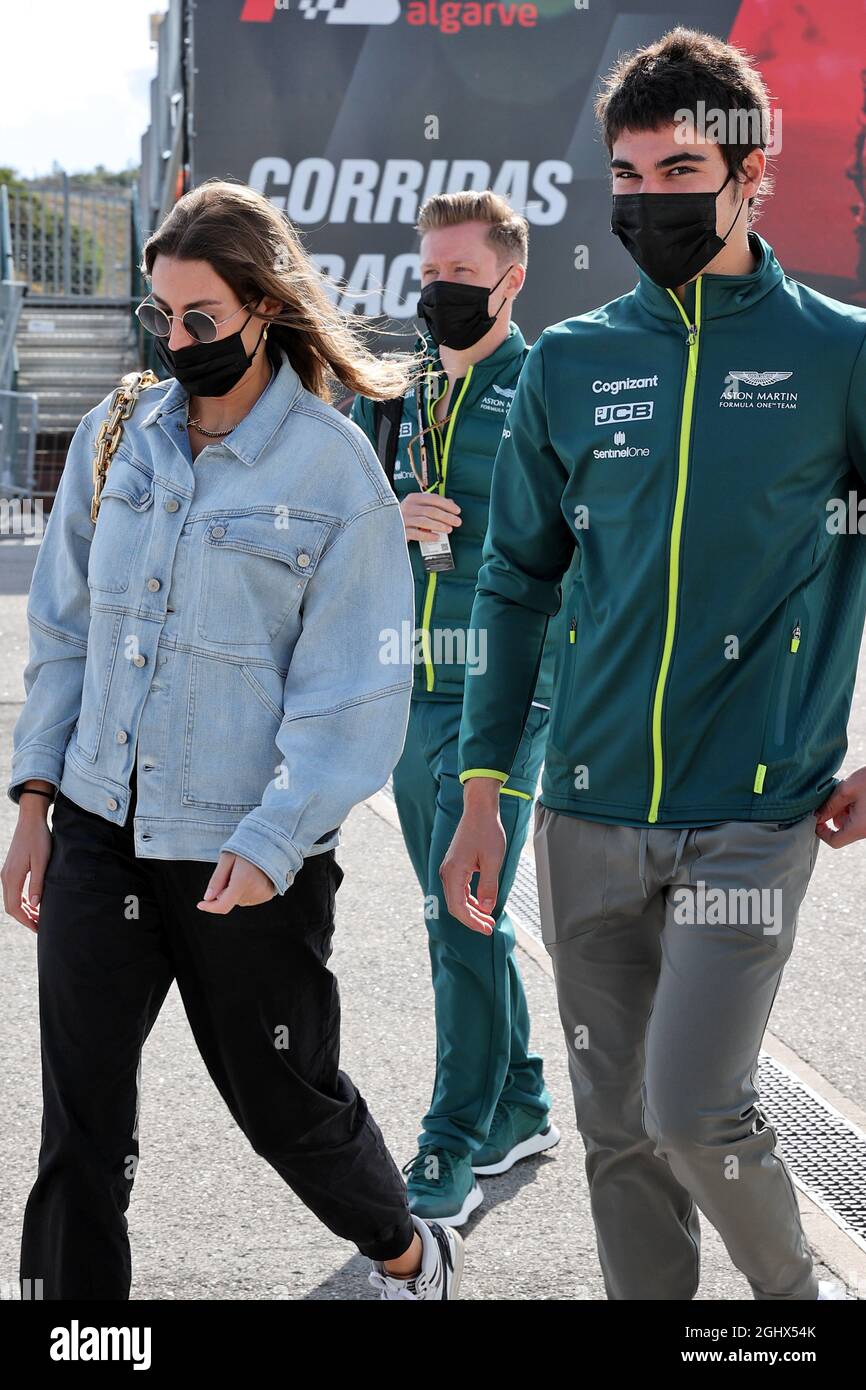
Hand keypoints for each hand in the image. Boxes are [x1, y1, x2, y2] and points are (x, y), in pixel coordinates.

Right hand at [1, 806, 52, 932]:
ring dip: (24, 910)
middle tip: (40, 927)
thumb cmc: (39, 839)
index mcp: (12, 877)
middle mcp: (6, 877)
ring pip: (12, 899)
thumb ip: (37, 884)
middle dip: (25, 919)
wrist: (30, 821)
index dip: (26, 920)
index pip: (14, 907)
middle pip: (11, 906)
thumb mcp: (42, 862)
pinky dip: (22, 901)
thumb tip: (34, 906)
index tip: (38, 929)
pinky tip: (34, 903)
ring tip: (39, 918)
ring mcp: (7, 873)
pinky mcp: (11, 870)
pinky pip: (13, 891)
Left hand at [197, 852, 277, 911]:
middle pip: (230, 901)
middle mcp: (254, 890)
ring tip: (244, 872)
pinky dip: (246, 891)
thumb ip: (217, 879)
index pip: (223, 905)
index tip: (200, 904)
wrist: (273, 841)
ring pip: (239, 900)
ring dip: (236, 891)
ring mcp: (263, 894)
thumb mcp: (227, 857)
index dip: (210, 907)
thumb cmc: (248, 846)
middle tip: (231, 872)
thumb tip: (207, 898)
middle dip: (225, 891)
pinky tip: (252, 877)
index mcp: (242, 880)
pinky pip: (250, 898)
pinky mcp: (269, 894)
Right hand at [400, 492, 461, 543]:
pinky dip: (428, 536)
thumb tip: (451, 503)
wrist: (387, 525)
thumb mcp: (419, 506)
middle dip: (447, 517)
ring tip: (449, 529)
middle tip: (457, 522)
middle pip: (431, 511)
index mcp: (414, 498)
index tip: (457, 511)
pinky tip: (436, 537)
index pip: (433, 499)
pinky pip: (417, 533)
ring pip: (425, 522)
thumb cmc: (407, 515)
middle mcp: (408, 507)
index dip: (447, 505)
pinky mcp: (401, 531)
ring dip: (439, 526)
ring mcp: (403, 519)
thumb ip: (433, 504)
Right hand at [439, 780, 505, 933]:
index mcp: (453, 872)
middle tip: (489, 927)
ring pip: (457, 898)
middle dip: (472, 919)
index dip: (472, 921)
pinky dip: (470, 899)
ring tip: (487, 918)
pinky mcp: (455, 865)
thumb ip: (489, 886)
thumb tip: (487, 909)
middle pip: (456, 905)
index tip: (487, 929)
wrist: (479, 810)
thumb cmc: (486, 831)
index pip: (458, 907)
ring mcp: (449, 869)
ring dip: (471, 910)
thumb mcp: (492, 860)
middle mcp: (447, 872)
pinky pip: (459, 889)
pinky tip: (482, 904)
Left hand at [814, 767, 865, 847]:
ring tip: (849, 794)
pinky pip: (860, 820)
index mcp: (859, 828)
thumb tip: (816, 817)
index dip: (821, 831)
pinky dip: (854, 810)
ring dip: (845, 812)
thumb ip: (829, 806)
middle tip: (836, 798)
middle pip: (843, 832)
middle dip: (834, 816)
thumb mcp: (846, 790)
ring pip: (851, 825)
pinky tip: (857, 795)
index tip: (816, 818)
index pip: (834, 841)